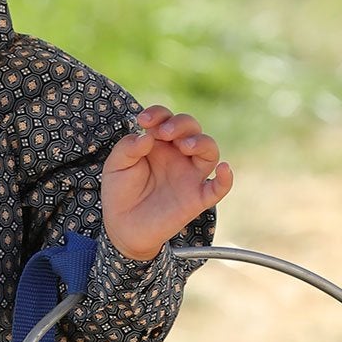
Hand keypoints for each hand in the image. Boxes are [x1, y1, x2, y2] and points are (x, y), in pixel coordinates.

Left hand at [102, 105, 233, 261]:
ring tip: (184, 146)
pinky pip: (219, 188)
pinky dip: (226, 179)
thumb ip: (127, 148)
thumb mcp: (115, 166)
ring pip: (209, 151)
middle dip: (180, 124)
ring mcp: (189, 176)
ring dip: (201, 142)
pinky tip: (224, 169)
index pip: (167, 119)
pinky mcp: (197, 198)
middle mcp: (178, 155)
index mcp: (159, 143)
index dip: (159, 114)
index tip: (144, 121)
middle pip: (192, 128)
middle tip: (163, 133)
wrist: (123, 228)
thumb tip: (147, 136)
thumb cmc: (120, 193)